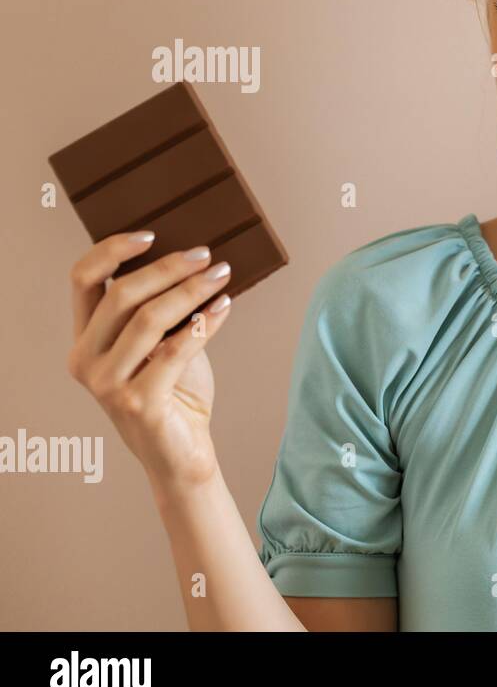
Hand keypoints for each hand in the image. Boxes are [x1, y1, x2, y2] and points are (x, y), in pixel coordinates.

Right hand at [65, 232, 233, 493]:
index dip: (112, 250)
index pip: (82, 280)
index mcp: (85, 340)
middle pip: (120, 295)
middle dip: (168, 268)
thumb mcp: (163, 344)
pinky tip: (224, 307)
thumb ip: (164, 310)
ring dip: (190, 291)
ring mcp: (106, 385)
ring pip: (148, 319)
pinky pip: (174, 350)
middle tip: (206, 255)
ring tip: (222, 276)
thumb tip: (195, 261)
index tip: (151, 233)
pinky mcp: (137, 403)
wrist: (181, 453)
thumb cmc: (175, 393)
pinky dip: (203, 323)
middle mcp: (85, 360)